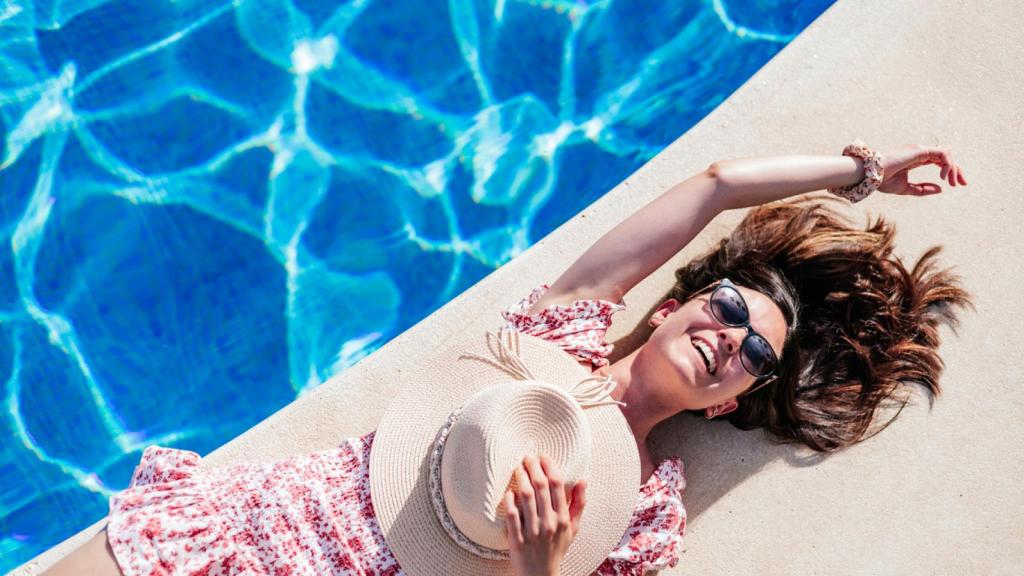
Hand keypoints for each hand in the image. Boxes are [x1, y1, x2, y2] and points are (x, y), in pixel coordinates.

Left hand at [504, 454, 586, 575]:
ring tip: (517, 468)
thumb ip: (579, 504)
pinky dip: (509, 501)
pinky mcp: (517, 540)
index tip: (543, 456)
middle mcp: (549, 523)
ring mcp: (533, 531)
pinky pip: (512, 515)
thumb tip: (584, 480)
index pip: (557, 484)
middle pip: (540, 486)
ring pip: (526, 497)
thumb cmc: (556, 548)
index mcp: (563, 518)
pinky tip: (509, 492)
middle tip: (527, 457)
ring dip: (521, 479)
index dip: (549, 466)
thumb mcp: (573, 528)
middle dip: (533, 467)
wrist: (540, 575)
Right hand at [879, 144, 967, 195]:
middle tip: (963, 184)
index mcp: (916, 159)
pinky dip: (948, 164)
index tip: (957, 184)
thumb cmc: (883, 181)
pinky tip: (945, 177)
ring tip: (953, 182)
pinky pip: (942, 154)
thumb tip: (941, 189)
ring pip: (946, 155)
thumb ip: (923, 189)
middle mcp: (919, 152)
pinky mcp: (920, 150)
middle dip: (957, 170)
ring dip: (954, 168)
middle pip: (946, 157)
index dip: (951, 171)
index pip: (940, 162)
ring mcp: (920, 150)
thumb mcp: (907, 188)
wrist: (872, 177)